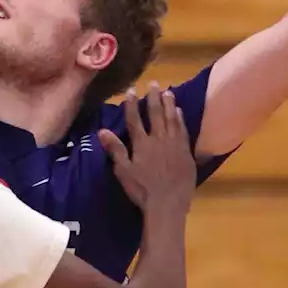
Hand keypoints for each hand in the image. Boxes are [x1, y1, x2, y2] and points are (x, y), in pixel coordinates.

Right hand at [99, 83, 195, 213]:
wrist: (168, 204)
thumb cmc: (142, 190)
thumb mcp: (123, 171)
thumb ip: (115, 149)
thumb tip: (102, 131)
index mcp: (142, 144)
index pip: (135, 119)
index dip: (132, 104)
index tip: (131, 90)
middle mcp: (158, 139)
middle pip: (156, 114)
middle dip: (153, 98)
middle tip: (154, 83)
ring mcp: (174, 144)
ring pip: (172, 119)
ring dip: (169, 104)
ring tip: (168, 92)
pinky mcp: (186, 152)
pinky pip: (183, 130)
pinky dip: (180, 119)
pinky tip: (179, 112)